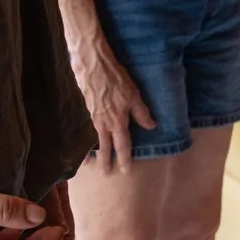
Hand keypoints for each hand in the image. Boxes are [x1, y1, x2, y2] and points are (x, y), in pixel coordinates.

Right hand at [72, 45, 155, 172]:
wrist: (92, 65)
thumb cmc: (114, 78)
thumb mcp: (133, 94)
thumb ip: (141, 112)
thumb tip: (151, 126)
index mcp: (117, 120)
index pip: (123, 144)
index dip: (125, 158)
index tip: (125, 170)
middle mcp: (104, 122)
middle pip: (105, 146)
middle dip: (106, 161)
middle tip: (104, 174)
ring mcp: (93, 116)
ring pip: (96, 138)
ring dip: (97, 151)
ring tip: (94, 162)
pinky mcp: (87, 107)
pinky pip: (91, 128)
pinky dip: (91, 137)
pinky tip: (92, 138)